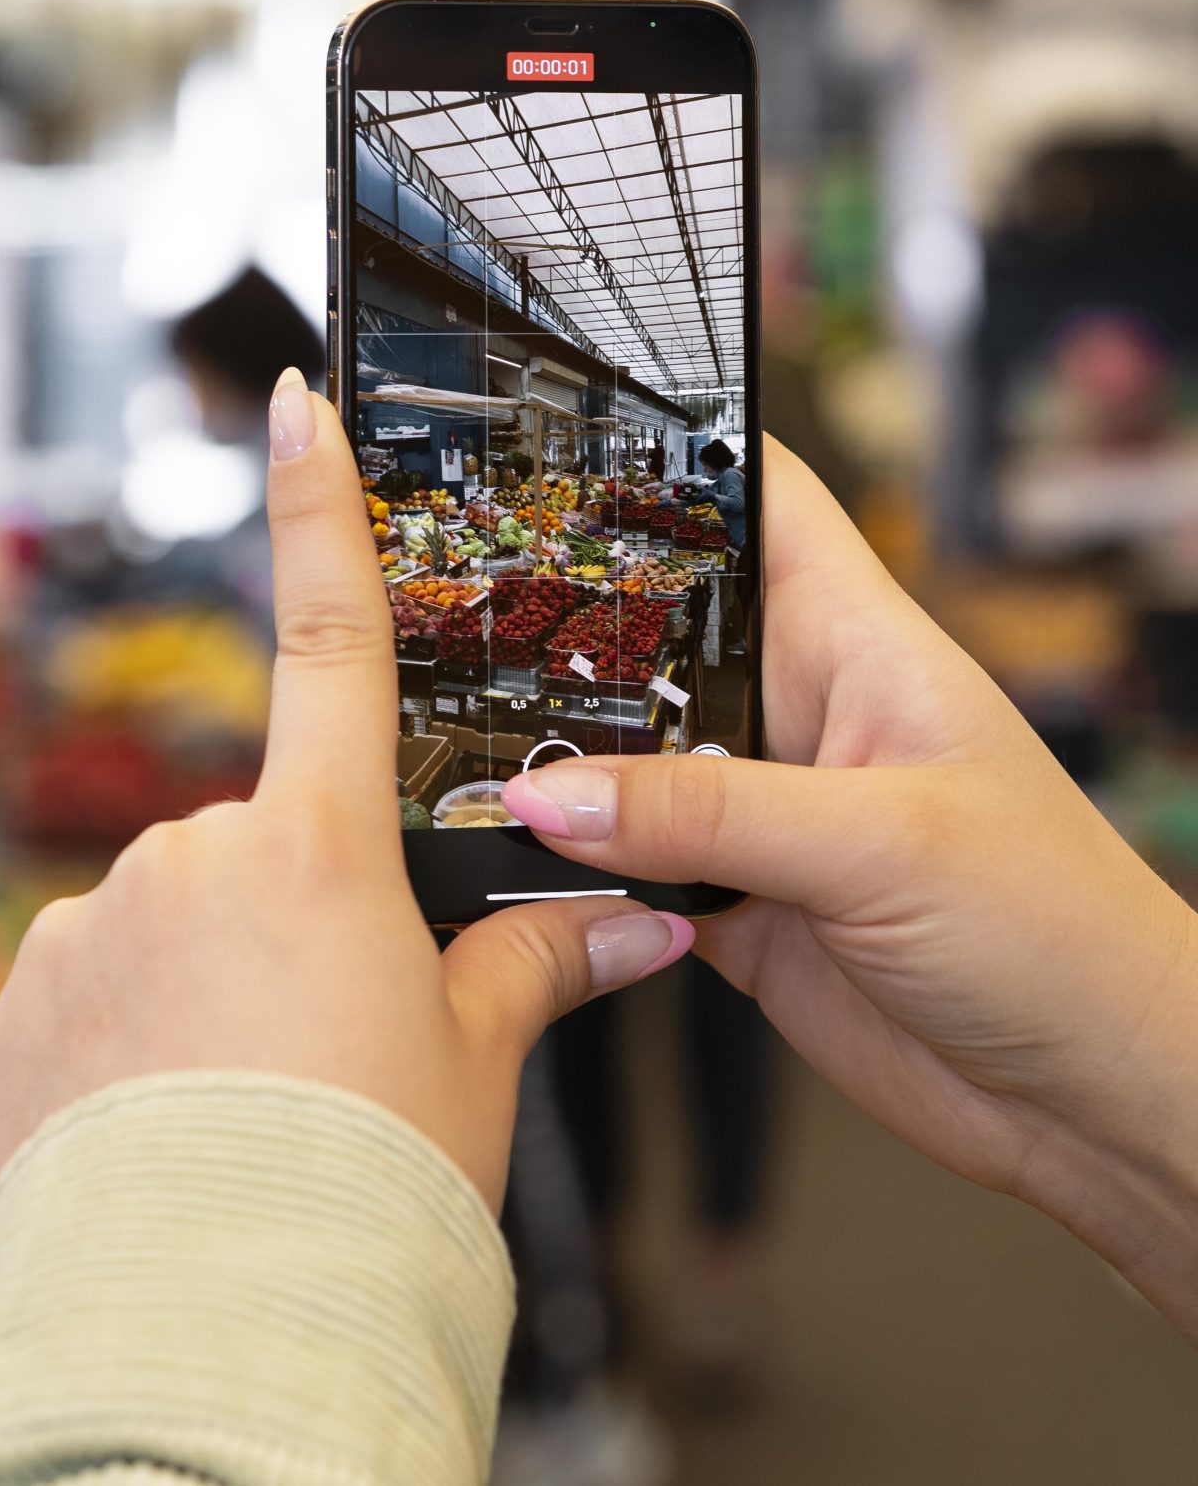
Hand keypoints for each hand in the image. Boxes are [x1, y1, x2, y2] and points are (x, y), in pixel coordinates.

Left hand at [0, 369, 696, 1206]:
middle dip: (277, 926)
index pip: (330, 640)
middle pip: (247, 853)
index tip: (290, 399)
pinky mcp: (11, 1009)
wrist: (215, 1312)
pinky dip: (112, 1057)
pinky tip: (150, 1138)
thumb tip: (647, 919)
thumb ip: (533, 969)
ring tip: (233, 1115)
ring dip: (189, 999)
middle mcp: (186, 856)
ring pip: (154, 931)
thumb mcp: (472, 1068)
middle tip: (316, 1055)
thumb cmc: (365, 1182)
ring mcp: (82, 926)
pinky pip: (74, 1007)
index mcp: (317, 847)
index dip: (315, 510)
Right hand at [501, 438, 1197, 1335]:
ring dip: (550, 763)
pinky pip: (620, 868)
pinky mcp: (731, 907)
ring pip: (619, 760)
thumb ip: (705, 815)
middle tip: (442, 611)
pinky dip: (564, 870)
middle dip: (559, 622)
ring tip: (444, 743)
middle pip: (654, 633)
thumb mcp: (879, 845)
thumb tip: (548, 797)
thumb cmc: (1058, 933)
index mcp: (855, 644)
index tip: (551, 438)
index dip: (669, 456)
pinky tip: (506, 861)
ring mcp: (758, 814)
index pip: (754, 500)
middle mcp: (796, 715)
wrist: (1094, 1097)